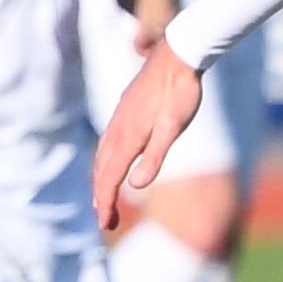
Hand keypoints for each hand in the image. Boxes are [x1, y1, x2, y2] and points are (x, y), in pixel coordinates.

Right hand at [93, 39, 207, 238]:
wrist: (178, 56)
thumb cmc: (180, 93)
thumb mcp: (173, 128)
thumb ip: (155, 156)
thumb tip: (135, 185)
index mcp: (127, 137)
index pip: (110, 179)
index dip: (106, 203)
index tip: (105, 225)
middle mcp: (117, 130)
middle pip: (102, 171)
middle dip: (102, 198)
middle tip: (106, 223)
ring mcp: (118, 120)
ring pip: (103, 158)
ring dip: (102, 181)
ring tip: (105, 200)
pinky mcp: (124, 112)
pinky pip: (108, 144)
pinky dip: (105, 162)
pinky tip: (112, 165)